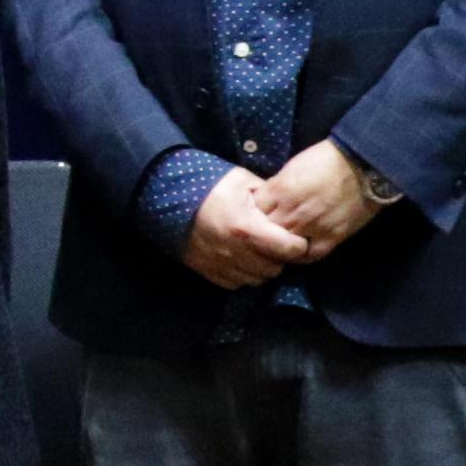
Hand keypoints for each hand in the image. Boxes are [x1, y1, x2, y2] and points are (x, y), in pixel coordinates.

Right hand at [178, 165, 317, 290]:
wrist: (167, 197)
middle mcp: (234, 252)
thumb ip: (269, 195)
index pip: (287, 249)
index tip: (297, 238)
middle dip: (280, 258)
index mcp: (246, 228)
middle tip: (277, 244)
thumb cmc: (209, 186)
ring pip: (256, 280)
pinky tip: (242, 259)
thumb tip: (289, 205)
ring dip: (262, 268)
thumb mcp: (242, 181)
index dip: (298, 245)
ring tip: (259, 251)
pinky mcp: (208, 271)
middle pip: (274, 268)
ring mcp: (220, 264)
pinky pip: (236, 284)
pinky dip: (243, 275)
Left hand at [254, 139, 389, 256]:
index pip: (253, 211)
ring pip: (283, 247)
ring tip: (278, 245)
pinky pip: (309, 255)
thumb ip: (276, 187)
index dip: (251, 214)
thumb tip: (264, 200)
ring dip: (279, 247)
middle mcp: (292, 211)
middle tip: (262, 235)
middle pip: (264, 232)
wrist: (362, 164)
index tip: (253, 216)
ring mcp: (311, 227)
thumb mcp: (292, 167)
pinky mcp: (331, 237)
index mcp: (280, 190)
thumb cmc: (326, 159)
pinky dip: (301, 256)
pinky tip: (298, 252)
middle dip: (261, 233)